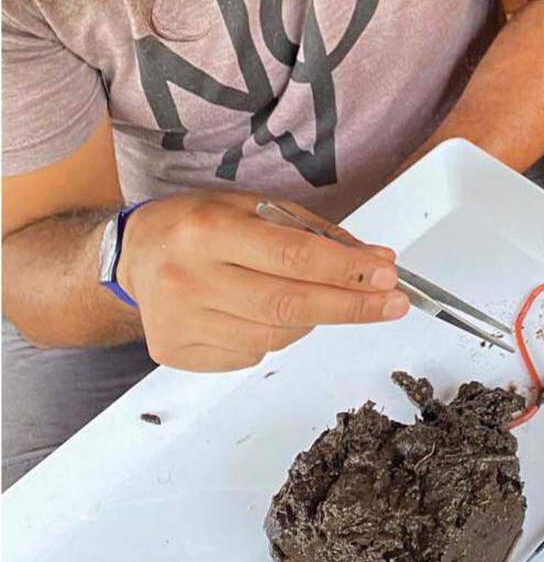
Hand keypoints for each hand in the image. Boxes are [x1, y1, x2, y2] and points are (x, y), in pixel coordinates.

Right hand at [116, 190, 408, 370]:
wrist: (133, 254)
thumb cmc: (198, 224)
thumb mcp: (253, 206)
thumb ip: (315, 233)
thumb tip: (374, 262)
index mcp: (208, 230)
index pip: (292, 256)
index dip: (346, 271)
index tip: (387, 277)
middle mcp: (188, 276)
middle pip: (289, 304)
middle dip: (351, 306)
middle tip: (392, 304)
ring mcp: (179, 320)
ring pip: (275, 336)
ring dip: (309, 320)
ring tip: (305, 297)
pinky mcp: (175, 351)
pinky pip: (250, 355)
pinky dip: (271, 336)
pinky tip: (258, 313)